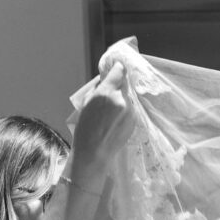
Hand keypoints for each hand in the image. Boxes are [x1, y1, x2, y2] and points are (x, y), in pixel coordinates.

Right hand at [70, 60, 137, 192]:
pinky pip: (130, 109)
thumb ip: (99, 88)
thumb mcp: (87, 102)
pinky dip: (124, 111)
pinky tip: (114, 121)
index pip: (119, 72)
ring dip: (122, 99)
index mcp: (107, 92)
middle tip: (110, 93)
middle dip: (118, 86)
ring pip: (128, 97)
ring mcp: (130, 111)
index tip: (117, 68)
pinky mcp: (135, 121)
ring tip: (110, 112)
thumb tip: (107, 78)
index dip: (118, 69)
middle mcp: (121, 99)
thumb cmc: (85, 128)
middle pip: (125, 84)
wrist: (95, 152)